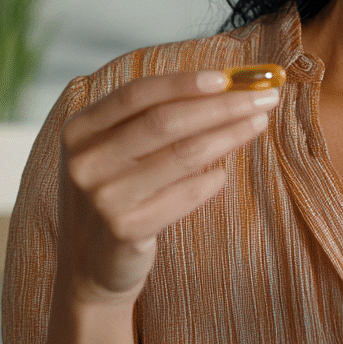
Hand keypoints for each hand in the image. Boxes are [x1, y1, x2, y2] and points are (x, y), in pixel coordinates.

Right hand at [54, 70, 278, 304]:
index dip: (184, 83)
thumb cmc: (114, 194)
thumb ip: (151, 119)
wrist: (87, 266)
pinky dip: (211, 181)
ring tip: (257, 124)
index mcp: (79, 131)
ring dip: (228, 136)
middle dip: (220, 106)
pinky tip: (224, 173)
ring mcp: (103, 198)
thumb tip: (225, 87)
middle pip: (164, 122)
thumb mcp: (113, 152)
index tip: (228, 77)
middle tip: (263, 98)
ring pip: (181, 156)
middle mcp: (85, 162)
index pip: (137, 95)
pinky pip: (184, 196)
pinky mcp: (125, 230)